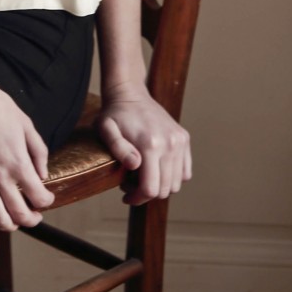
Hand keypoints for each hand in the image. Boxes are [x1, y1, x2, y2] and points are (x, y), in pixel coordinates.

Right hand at [0, 73, 54, 232]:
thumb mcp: (26, 124)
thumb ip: (38, 152)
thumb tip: (42, 175)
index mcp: (19, 162)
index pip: (39, 198)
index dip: (46, 202)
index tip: (46, 199)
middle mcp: (0, 177)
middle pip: (20, 215)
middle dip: (31, 220)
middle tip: (33, 215)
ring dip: (9, 226)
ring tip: (13, 220)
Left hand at [94, 84, 191, 205]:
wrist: (130, 93)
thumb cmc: (114, 114)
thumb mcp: (106, 129)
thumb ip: (118, 148)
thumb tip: (135, 165)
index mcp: (150, 144)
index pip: (151, 189)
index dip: (137, 198)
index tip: (125, 196)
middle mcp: (169, 143)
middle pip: (164, 189)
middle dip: (146, 194)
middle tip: (129, 184)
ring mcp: (179, 141)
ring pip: (176, 184)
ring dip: (159, 186)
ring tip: (142, 175)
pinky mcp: (184, 138)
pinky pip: (185, 172)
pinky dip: (173, 176)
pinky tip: (156, 169)